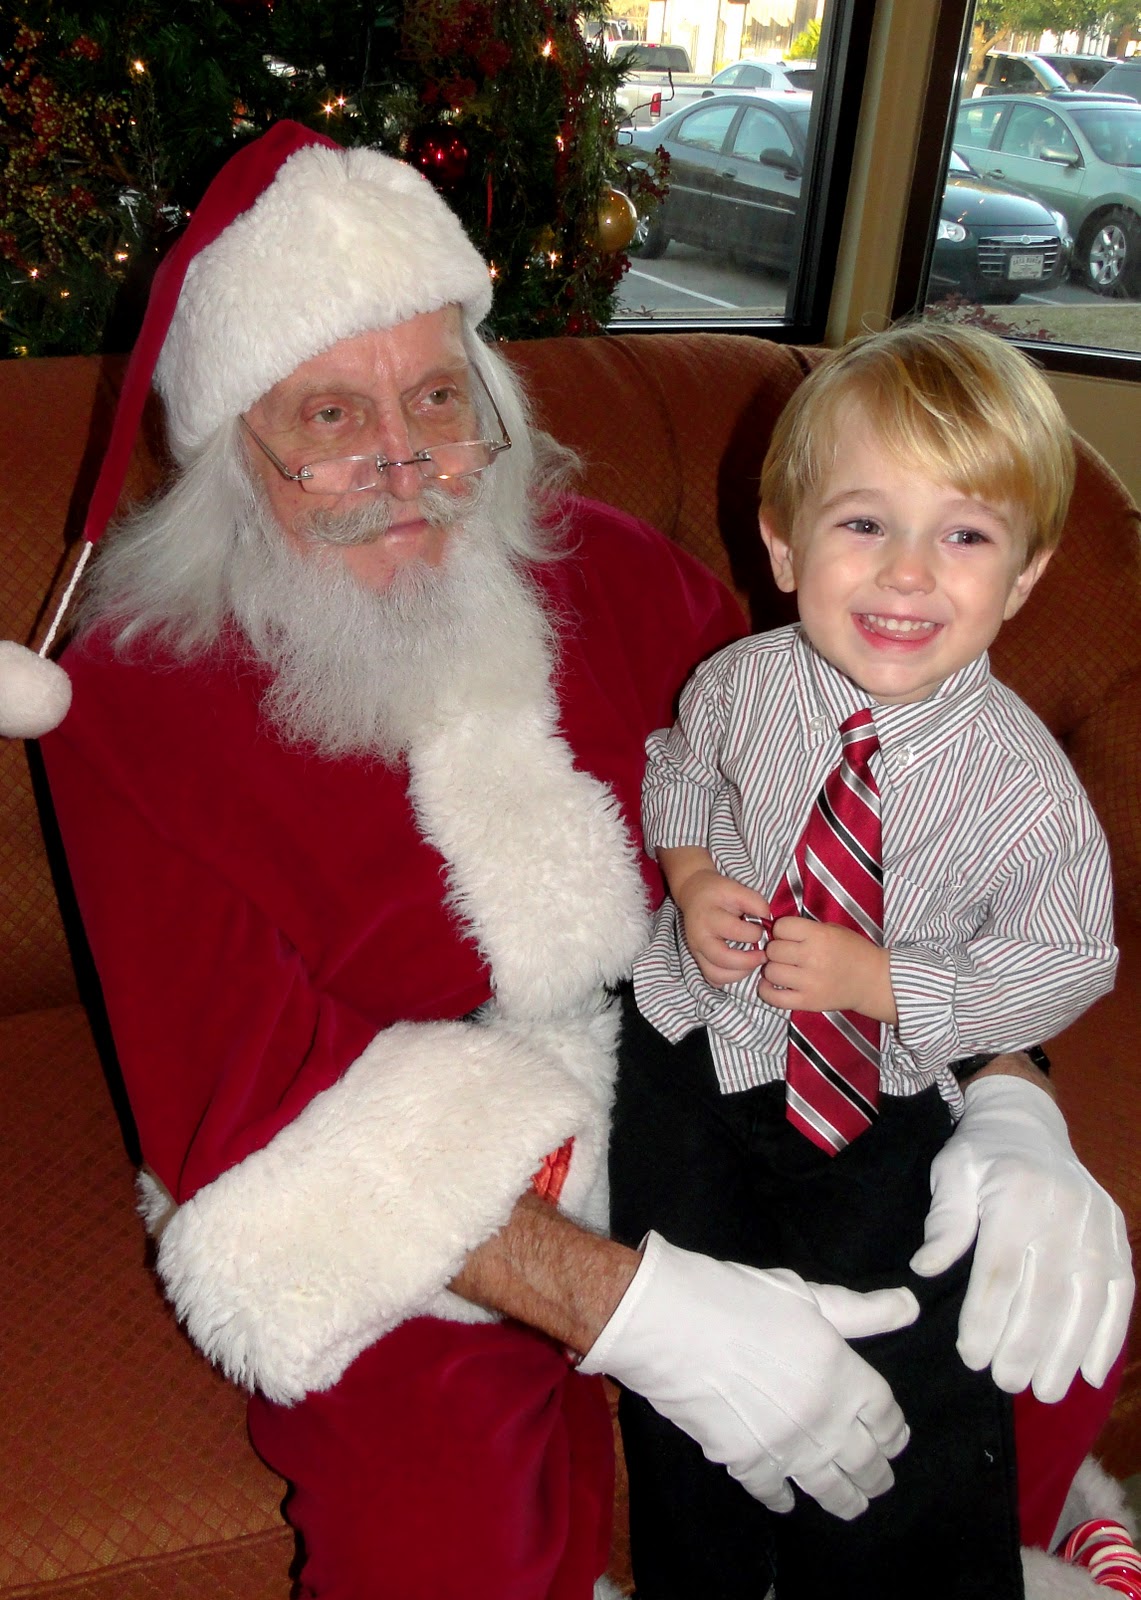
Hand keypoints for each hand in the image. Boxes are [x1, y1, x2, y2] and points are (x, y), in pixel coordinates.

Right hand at [580, 1231, 917, 1519]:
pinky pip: (774, 1491)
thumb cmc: (738, 1297)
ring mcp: (786, 1447)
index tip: (895, 1439)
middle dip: (876, 1473)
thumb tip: (910, 1306)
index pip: (885, 1416)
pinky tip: (788, 1503)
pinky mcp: (746, 1462)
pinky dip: (783, 1500)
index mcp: (844, 1375)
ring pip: (828, 1486)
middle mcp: (825, 1420)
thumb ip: (861, 1311)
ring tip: (853, 1506)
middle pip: (864, 1459)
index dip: (894, 1431)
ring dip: (845, 1499)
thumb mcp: (806, 1295)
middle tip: (879, 1481)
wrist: (670, 1323)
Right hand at [674, 867, 771, 987]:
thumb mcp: (736, 888)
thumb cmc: (717, 892)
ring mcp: (696, 951)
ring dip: (740, 973)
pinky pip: (713, 979)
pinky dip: (729, 978)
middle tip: (763, 955)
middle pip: (722, 958)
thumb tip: (768, 919)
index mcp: (709, 916)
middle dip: (748, 961)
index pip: (734, 931)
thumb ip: (754, 902)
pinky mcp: (698, 960)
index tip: (762, 928)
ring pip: (716, 974)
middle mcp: (699, 937)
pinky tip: (740, 968)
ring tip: (753, 962)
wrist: (693, 894)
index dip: (754, 933)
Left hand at [759, 918, 897, 1024]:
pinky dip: (766, 991)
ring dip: (773, 969)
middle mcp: (813, 958)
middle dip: (777, 950)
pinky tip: (772, 985)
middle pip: (773, 950)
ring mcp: (809, 982)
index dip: (782, 930)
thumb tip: (775, 932)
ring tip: (784, 969)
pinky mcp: (808, 1002)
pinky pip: (773, 997)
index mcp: (819, 936)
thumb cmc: (853, 951)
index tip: (789, 936)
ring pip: (770, 972)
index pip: (781, 927)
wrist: (873, 980)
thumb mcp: (833, 929)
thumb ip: (806, 929)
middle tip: (787, 955)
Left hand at [910, 1075, 1134, 1401]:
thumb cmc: (981, 1153)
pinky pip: (1120, 1293)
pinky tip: (1090, 1371)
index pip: (1001, 1272)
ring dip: (1067, 1352)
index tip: (971, 1358)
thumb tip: (926, 1269)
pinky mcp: (1117, 1236)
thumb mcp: (952, 1173)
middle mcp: (1065, 1212)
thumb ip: (945, 1222)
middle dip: (1026, 1346)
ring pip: (1086, 1301)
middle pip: (1046, 1294)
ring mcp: (1098, 1226)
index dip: (986, 1320)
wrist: (1028, 1122)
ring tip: (1045, 1390)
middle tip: (1007, 1384)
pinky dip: (1109, 1335)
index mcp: (1017, 1194)